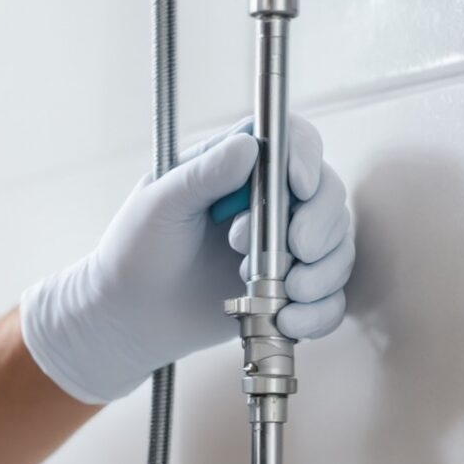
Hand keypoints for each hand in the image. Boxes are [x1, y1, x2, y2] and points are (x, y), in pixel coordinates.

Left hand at [19, 118, 353, 405]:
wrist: (127, 317)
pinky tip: (288, 320)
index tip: (299, 187)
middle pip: (327, 195)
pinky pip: (328, 297)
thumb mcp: (160, 204)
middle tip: (294, 249)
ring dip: (323, 271)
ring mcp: (281, 248)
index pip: (291, 144)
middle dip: (320, 224)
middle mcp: (268, 203)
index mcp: (236, 167)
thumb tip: (248, 146)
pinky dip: (319, 310)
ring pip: (336, 246)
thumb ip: (203, 174)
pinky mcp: (286, 289)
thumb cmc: (133, 252)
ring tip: (284, 293)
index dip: (306, 159)